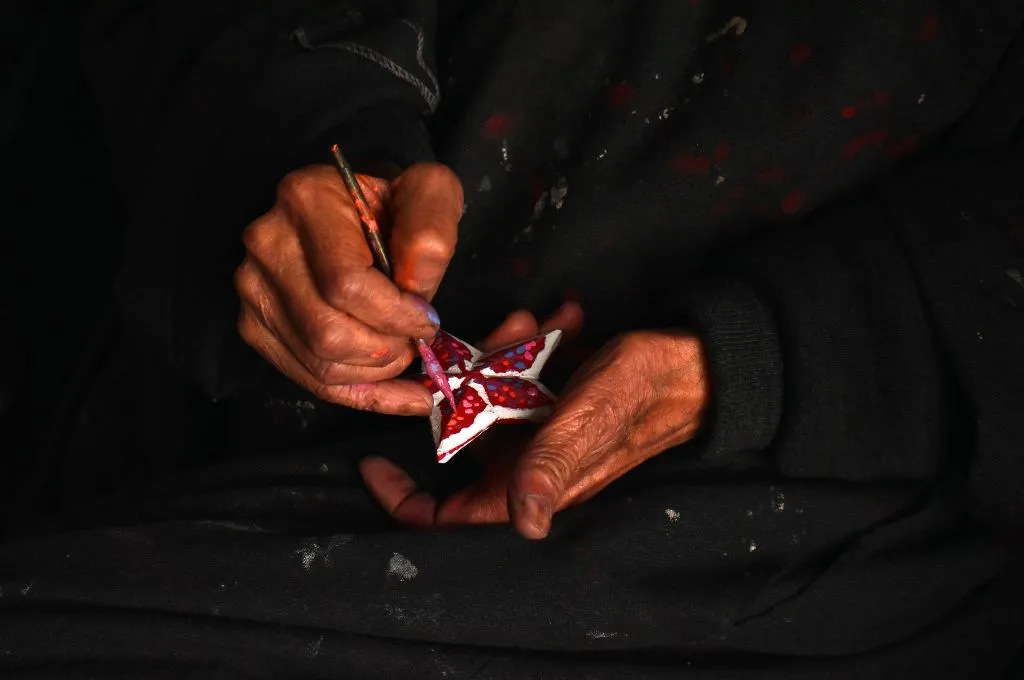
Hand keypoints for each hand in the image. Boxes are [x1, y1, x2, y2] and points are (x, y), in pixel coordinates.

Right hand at [235, 163, 463, 414]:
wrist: (352, 212)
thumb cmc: (394, 204)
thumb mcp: (429, 193)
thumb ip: (431, 230)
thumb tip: (415, 287)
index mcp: (306, 200)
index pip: (346, 285)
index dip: (396, 316)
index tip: (428, 320)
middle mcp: (267, 244)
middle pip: (329, 334)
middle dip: (388, 350)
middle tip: (416, 339)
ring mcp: (253, 288)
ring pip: (320, 364)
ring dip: (377, 372)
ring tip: (404, 350)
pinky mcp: (255, 325)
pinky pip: (310, 380)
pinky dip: (363, 394)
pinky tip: (398, 391)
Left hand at [360, 313, 708, 538]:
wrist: (695, 362)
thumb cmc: (644, 393)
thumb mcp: (592, 421)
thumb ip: (552, 465)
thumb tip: (525, 524)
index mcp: (527, 484)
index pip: (447, 513)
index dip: (403, 497)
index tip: (372, 457)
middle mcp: (522, 461)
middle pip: (460, 432)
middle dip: (468, 378)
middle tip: (502, 333)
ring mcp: (533, 428)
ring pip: (486, 392)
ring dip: (506, 348)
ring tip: (538, 316)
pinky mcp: (549, 397)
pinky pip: (520, 371)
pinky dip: (536, 340)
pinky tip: (566, 316)